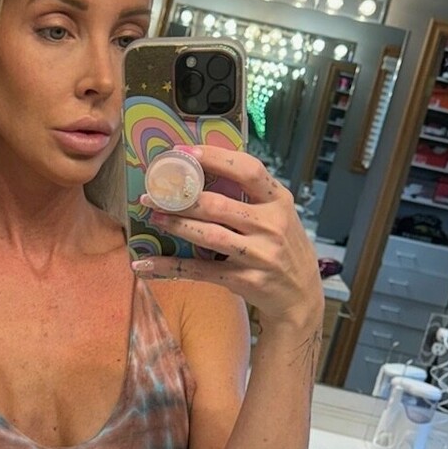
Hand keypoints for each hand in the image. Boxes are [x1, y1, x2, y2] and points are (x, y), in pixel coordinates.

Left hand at [132, 144, 325, 333]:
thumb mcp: (279, 215)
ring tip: (154, 217)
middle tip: (154, 193)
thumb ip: (251, 196)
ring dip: (176, 225)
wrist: (300, 296)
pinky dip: (170, 266)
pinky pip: (200, 271)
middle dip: (181, 198)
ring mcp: (258, 255)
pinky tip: (147, 264)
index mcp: (279, 201)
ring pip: (208, 235)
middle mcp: (271, 225)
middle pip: (218, 205)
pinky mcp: (244, 280)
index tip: (184, 152)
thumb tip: (204, 170)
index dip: (215, 158)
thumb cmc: (284, 248)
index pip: (248, 170)